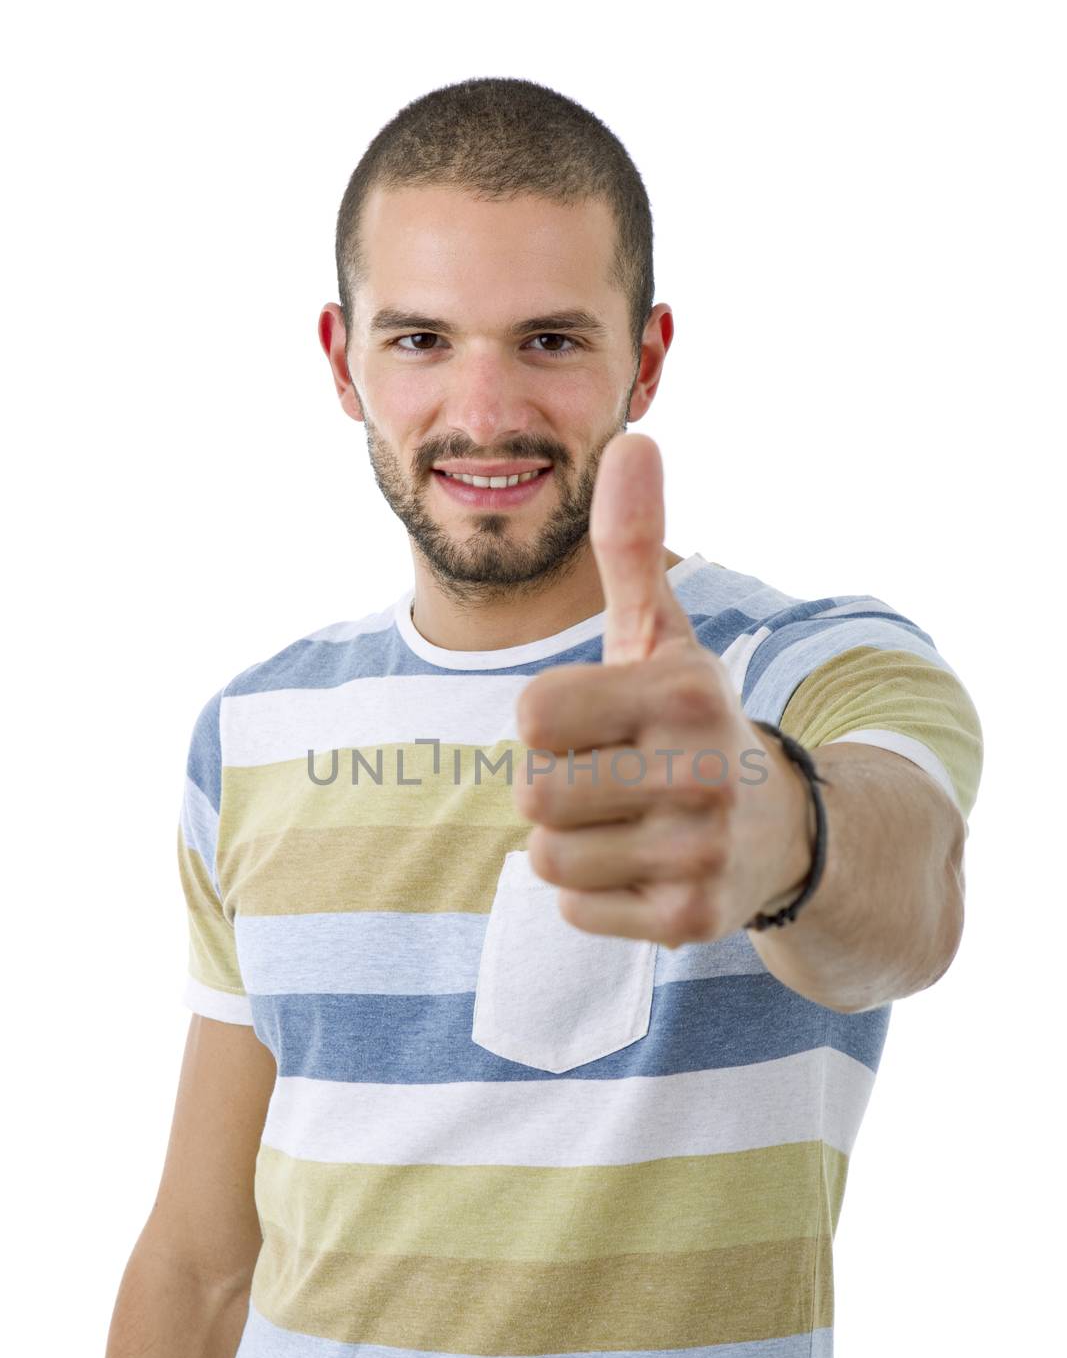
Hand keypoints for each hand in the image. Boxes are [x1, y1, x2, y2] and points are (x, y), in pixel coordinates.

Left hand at [513, 433, 814, 946]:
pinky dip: (596, 895)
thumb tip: (634, 438)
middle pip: (533, 793)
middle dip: (557, 789)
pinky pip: (575, 910)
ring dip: (573, 845)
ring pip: (547, 859)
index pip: (531, 716)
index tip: (602, 726)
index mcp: (685, 690)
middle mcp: (702, 769)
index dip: (550, 724)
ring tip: (630, 825)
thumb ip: (632, 546)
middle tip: (614, 782)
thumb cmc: (691, 723)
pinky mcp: (691, 919)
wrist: (786, 830)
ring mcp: (701, 850)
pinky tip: (646, 866)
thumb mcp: (664, 636)